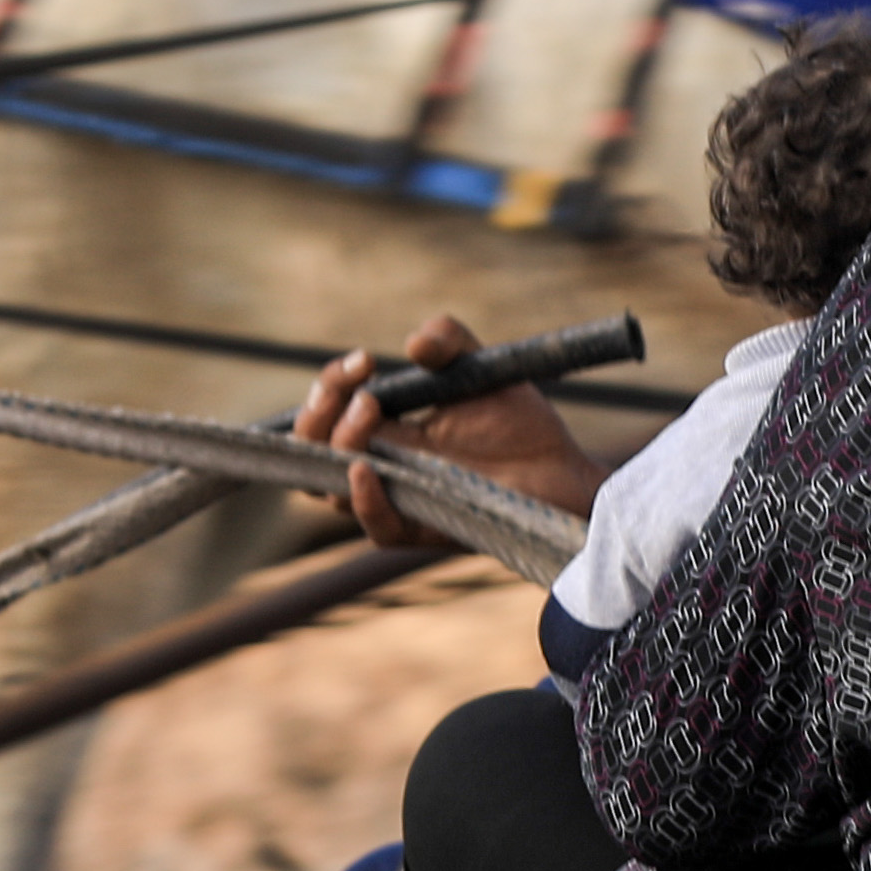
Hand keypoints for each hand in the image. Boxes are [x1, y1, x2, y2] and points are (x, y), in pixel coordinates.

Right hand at [300, 316, 592, 553]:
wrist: (560, 468)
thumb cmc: (517, 423)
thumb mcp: (482, 368)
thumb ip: (451, 340)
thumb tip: (414, 343)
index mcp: (380, 430)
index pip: (325, 413)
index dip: (329, 385)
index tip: (363, 359)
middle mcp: (377, 466)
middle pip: (310, 451)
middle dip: (318, 413)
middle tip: (357, 387)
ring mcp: (395, 500)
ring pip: (331, 487)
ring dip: (342, 444)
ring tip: (372, 407)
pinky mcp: (421, 530)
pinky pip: (377, 527)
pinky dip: (366, 498)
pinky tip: (367, 468)